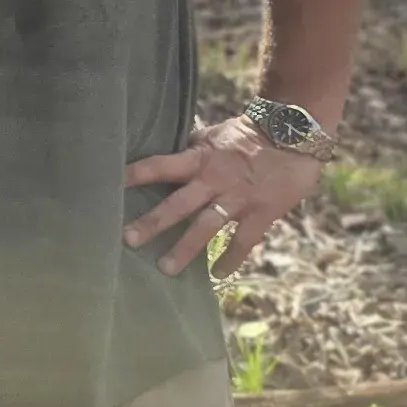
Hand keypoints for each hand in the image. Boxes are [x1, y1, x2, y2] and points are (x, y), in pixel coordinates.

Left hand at [123, 117, 321, 276]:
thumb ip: (192, 149)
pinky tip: (217, 273)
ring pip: (206, 227)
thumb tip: (165, 153)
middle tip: (128, 239)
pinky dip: (230, 259)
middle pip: (178, 204)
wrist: (295, 133)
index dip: (136, 174)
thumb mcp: (215, 135)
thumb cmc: (251, 134)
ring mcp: (238, 198)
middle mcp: (214, 179)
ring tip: (165, 269)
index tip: (111, 185)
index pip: (161, 165)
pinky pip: (243, 242)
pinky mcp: (261, 212)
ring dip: (185, 249)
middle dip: (153, 222)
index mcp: (200, 158)